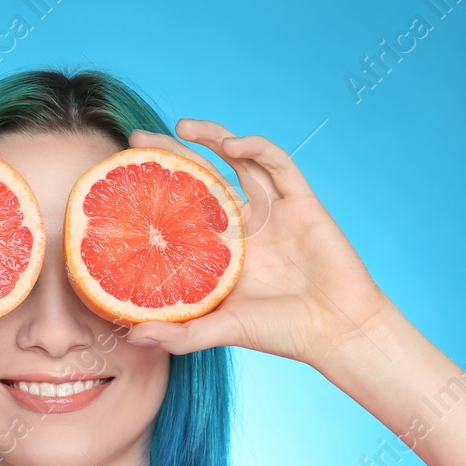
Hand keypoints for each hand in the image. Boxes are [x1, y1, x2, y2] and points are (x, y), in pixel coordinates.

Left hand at [121, 119, 395, 371]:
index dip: (157, 189)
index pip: (182, 208)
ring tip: (182, 127)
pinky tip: (234, 144)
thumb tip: (132, 338)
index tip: (125, 175)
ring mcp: (274, 211)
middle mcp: (245, 226)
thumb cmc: (284, 334)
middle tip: (138, 139)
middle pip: (204, 177)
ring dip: (213, 138)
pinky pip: (279, 165)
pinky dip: (257, 148)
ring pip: (239, 161)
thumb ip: (180, 335)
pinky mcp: (303, 203)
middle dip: (173, 154)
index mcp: (223, 251)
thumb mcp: (223, 331)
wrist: (340, 332)